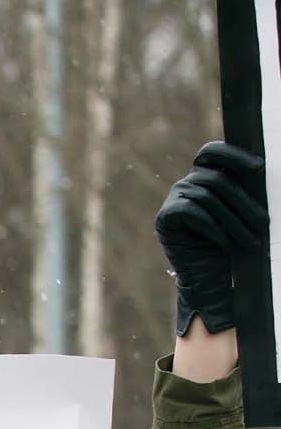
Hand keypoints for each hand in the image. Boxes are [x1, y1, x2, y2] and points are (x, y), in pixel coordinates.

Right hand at [155, 141, 266, 336]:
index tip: (259, 168)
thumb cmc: (227, 242)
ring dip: (233, 222)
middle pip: (217, 180)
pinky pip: (192, 212)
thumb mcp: (237, 211)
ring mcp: (174, 199)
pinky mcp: (165, 217)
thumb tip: (260, 168)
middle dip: (244, 204)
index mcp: (203, 176)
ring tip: (250, 241)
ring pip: (207, 198)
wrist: (205, 275)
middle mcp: (186, 184)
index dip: (233, 155)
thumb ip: (239, 190)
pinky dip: (212, 228)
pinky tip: (224, 243)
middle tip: (264, 223)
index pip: (211, 153)